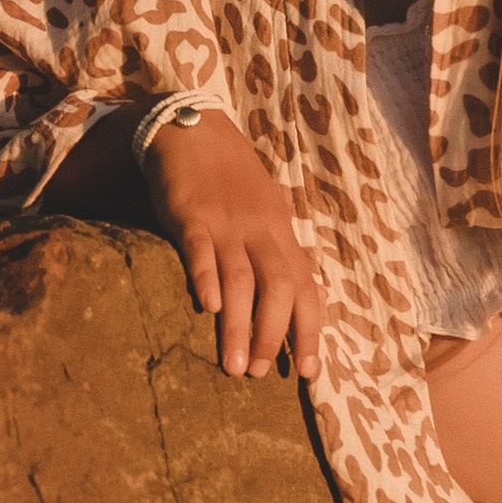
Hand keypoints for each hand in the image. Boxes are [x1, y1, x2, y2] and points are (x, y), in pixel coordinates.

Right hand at [136, 111, 324, 382]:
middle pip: (278, 288)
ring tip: (234, 367)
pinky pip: (201, 250)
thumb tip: (289, 301)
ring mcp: (227, 223)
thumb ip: (275, 252)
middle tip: (260, 374)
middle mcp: (260, 231)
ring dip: (240, 327)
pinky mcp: (191, 214)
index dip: (309, 330)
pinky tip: (208, 307)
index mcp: (281, 233)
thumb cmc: (229, 178)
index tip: (308, 373)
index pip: (305, 287)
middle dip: (273, 335)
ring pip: (241, 280)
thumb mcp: (264, 211)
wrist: (192, 128)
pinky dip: (206, 278)